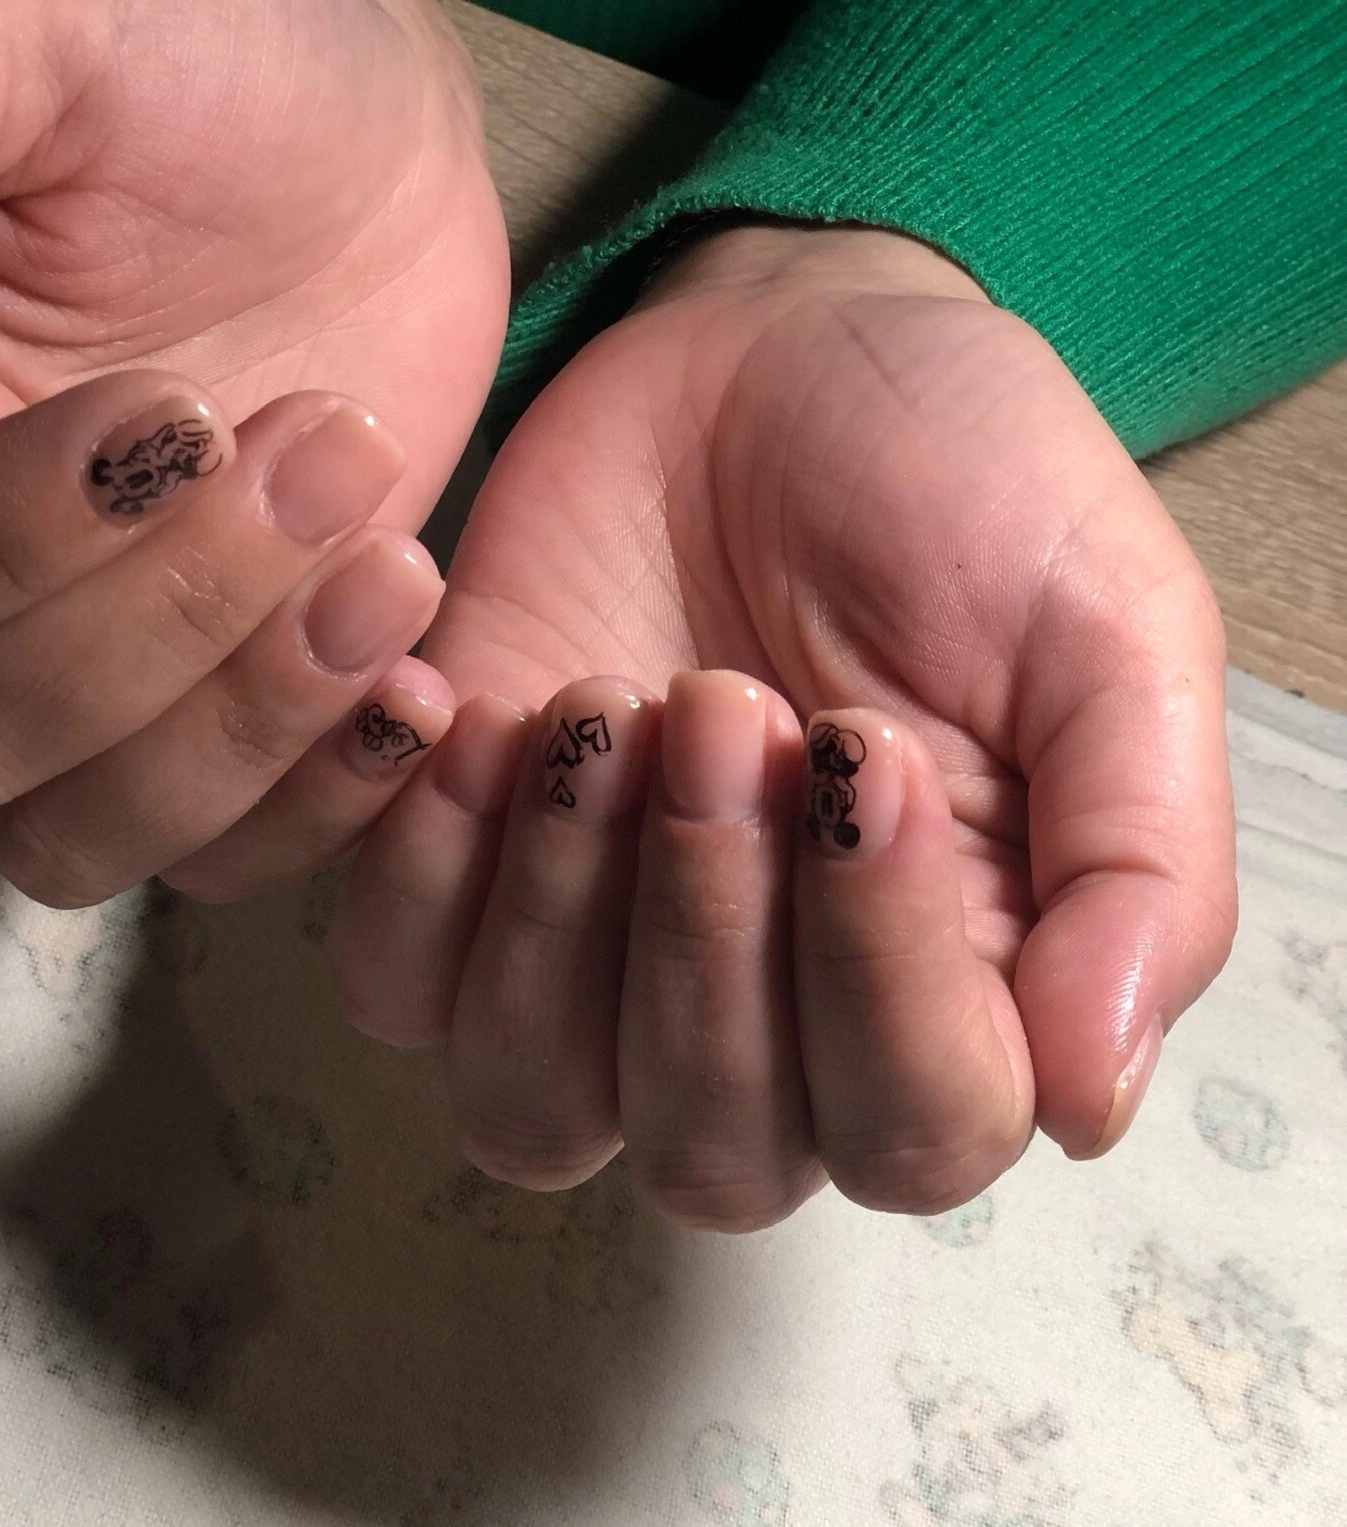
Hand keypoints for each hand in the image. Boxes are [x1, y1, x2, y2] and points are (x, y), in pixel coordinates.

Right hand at [0, 0, 505, 901]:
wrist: (370, 142)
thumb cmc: (189, 56)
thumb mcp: (18, 32)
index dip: (2, 542)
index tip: (175, 413)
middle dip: (165, 619)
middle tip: (317, 452)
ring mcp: (72, 686)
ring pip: (80, 834)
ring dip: (246, 722)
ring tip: (391, 562)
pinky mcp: (212, 729)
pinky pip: (221, 859)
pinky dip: (321, 800)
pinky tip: (413, 684)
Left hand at [335, 226, 1235, 1224]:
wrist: (773, 361)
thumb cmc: (961, 495)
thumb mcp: (1112, 642)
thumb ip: (1142, 875)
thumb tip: (1092, 1108)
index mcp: (958, 1004)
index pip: (916, 1133)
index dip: (879, 982)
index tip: (862, 751)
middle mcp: (773, 1039)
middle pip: (712, 1157)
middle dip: (707, 933)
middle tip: (719, 703)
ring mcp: (596, 982)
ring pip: (535, 1110)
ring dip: (556, 922)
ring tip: (598, 707)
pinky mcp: (458, 896)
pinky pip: (395, 988)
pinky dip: (424, 867)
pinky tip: (469, 709)